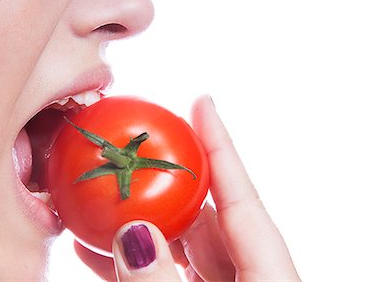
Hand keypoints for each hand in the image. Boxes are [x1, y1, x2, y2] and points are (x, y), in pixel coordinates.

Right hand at [111, 95, 300, 280]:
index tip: (202, 102)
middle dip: (162, 183)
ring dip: (139, 226)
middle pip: (205, 213)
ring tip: (97, 206)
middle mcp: (250, 272)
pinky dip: (138, 260)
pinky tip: (99, 250)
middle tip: (127, 156)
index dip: (219, 145)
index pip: (241, 197)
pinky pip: (171, 269)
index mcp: (269, 275)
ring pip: (181, 242)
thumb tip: (132, 234)